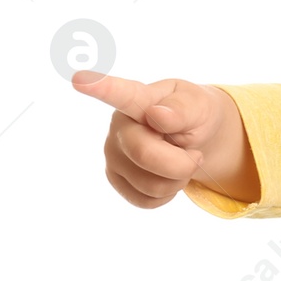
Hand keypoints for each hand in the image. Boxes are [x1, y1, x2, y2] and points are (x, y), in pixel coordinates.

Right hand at [73, 70, 259, 203]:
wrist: (195, 138)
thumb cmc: (195, 115)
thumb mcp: (200, 105)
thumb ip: (183, 109)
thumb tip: (158, 115)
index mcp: (140, 99)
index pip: (120, 93)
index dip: (101, 87)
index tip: (80, 80)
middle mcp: (119, 126)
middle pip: (145, 155)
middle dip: (182, 163)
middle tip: (196, 154)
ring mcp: (113, 154)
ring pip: (150, 185)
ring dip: (178, 180)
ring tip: (179, 160)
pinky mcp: (115, 178)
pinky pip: (146, 200)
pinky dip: (168, 195)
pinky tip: (167, 176)